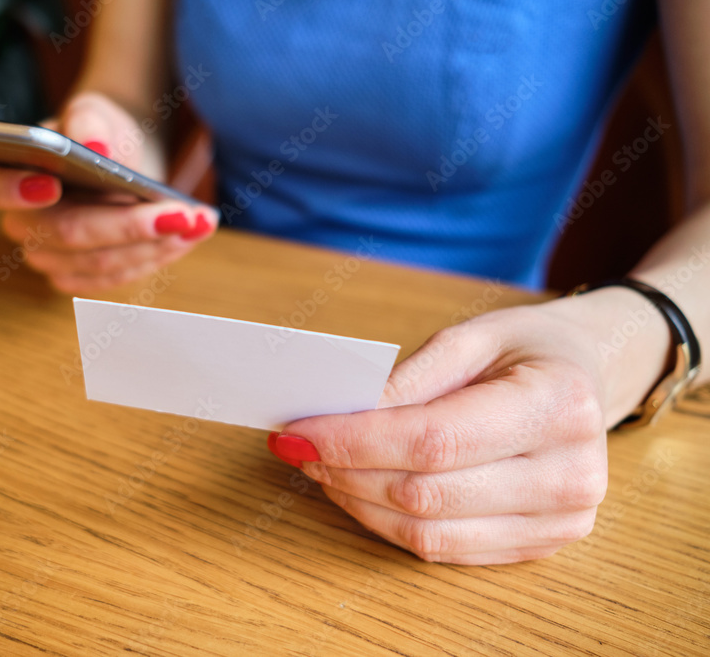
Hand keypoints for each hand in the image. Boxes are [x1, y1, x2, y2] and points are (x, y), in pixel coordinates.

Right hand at [0, 92, 217, 292]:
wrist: (124, 155)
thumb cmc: (100, 131)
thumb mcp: (95, 114)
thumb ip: (89, 123)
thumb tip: (98, 147)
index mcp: (2, 173)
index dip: (12, 191)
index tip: (50, 184)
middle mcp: (20, 222)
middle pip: (64, 234)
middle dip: (126, 225)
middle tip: (178, 212)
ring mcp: (48, 255)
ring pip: (98, 263)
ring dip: (153, 245)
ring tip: (197, 221)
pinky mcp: (80, 275)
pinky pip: (116, 278)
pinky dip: (157, 257)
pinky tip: (190, 235)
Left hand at [266, 289, 671, 563]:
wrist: (590, 379)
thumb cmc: (527, 349)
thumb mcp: (472, 336)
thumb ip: (409, 378)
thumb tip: (341, 417)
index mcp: (559, 405)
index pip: (433, 440)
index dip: (354, 441)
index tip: (297, 432)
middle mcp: (571, 474)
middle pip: (424, 493)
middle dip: (345, 471)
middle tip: (298, 446)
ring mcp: (561, 520)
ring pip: (427, 533)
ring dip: (358, 503)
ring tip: (320, 467)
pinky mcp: (541, 545)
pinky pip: (444, 551)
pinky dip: (388, 524)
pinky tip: (358, 492)